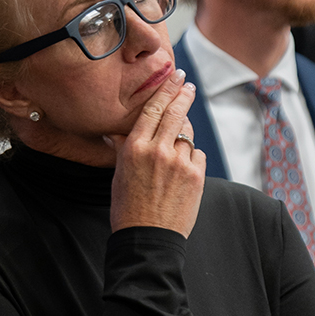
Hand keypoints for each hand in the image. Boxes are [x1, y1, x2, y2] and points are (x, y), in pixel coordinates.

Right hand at [107, 68, 205, 237]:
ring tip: (176, 149)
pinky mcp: (196, 176)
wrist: (148, 238)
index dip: (166, 89)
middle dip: (183, 94)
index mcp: (135, 148)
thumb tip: (117, 132)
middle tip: (187, 84)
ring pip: (188, 135)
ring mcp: (180, 163)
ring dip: (184, 136)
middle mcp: (158, 151)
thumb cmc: (127, 208)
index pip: (153, 108)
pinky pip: (197, 155)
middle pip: (175, 112)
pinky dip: (191, 158)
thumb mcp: (120, 174)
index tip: (174, 77)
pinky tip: (182, 171)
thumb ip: (124, 149)